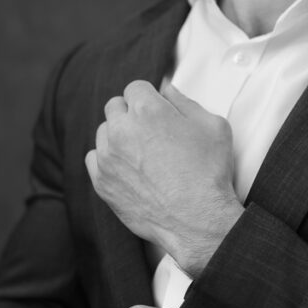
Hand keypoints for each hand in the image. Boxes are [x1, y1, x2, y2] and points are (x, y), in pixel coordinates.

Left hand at [85, 80, 243, 275]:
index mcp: (148, 110)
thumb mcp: (212, 126)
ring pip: (104, 132)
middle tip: (150, 130)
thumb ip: (185, 101)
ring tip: (141, 152)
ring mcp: (108, 156)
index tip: (157, 109)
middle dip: (131, 113)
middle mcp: (122, 129)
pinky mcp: (102, 181)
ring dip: (118, 136)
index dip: (149, 97)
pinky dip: (107, 159)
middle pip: (115, 106)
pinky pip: (94, 158)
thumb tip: (167, 89)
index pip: (135, 87)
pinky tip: (127, 168)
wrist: (197, 219)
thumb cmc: (209, 172)